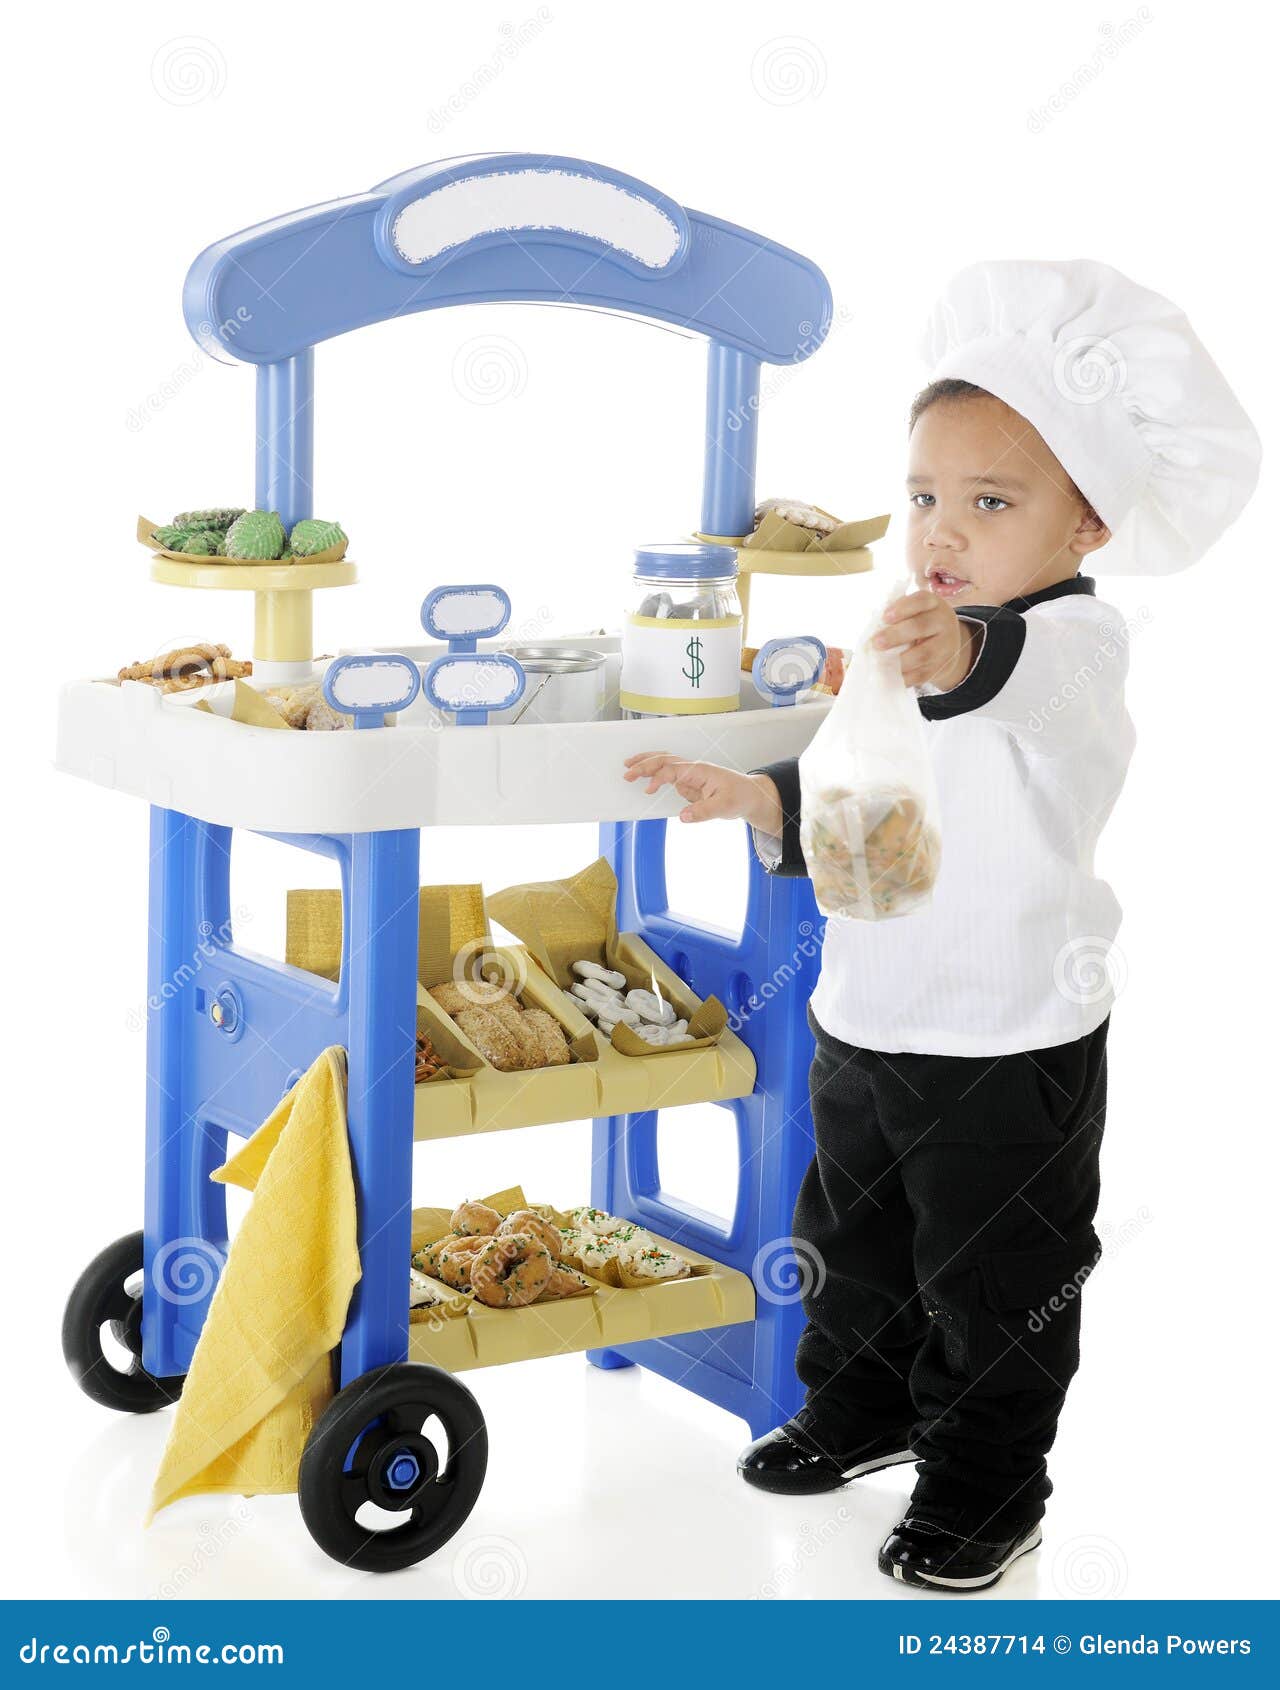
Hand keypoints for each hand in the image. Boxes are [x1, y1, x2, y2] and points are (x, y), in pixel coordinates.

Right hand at [623, 753, 782, 831]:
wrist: (751, 796)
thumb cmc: (740, 796)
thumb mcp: (725, 807)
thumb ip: (703, 811)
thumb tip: (682, 817)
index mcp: (700, 771)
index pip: (673, 770)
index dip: (659, 778)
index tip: (648, 790)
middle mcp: (693, 769)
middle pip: (664, 760)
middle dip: (645, 764)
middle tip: (627, 772)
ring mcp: (690, 775)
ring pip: (664, 763)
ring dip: (647, 763)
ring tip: (628, 766)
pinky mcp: (689, 783)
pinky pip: (667, 775)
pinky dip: (653, 773)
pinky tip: (643, 778)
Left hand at [874, 590, 975, 690]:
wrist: (947, 643)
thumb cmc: (919, 623)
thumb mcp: (914, 612)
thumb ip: (896, 616)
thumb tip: (872, 629)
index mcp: (933, 604)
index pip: (921, 600)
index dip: (902, 608)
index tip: (884, 617)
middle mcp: (943, 622)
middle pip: (920, 627)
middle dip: (895, 635)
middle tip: (876, 643)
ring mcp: (945, 646)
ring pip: (923, 654)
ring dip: (899, 660)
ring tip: (879, 664)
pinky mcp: (941, 666)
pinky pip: (922, 674)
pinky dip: (904, 678)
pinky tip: (889, 678)